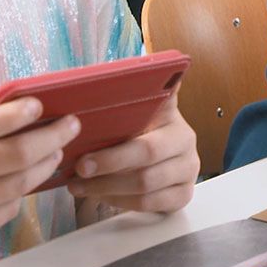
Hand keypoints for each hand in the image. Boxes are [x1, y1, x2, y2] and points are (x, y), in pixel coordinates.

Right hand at [0, 46, 80, 262]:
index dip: (14, 115)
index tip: (39, 104)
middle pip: (14, 157)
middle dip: (51, 139)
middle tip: (71, 125)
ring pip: (17, 186)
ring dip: (44, 166)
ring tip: (56, 150)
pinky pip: (6, 211)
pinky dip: (20, 193)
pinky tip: (27, 178)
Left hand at [66, 95, 198, 213]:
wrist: (163, 156)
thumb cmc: (141, 130)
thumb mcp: (137, 111)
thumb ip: (133, 96)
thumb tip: (127, 62)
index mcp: (173, 118)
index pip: (146, 135)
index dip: (114, 151)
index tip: (83, 156)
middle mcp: (186, 143)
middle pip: (146, 160)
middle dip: (107, 167)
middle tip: (79, 170)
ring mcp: (188, 171)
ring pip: (146, 186)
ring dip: (108, 188)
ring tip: (80, 186)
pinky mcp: (184, 195)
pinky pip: (150, 204)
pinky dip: (122, 202)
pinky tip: (103, 196)